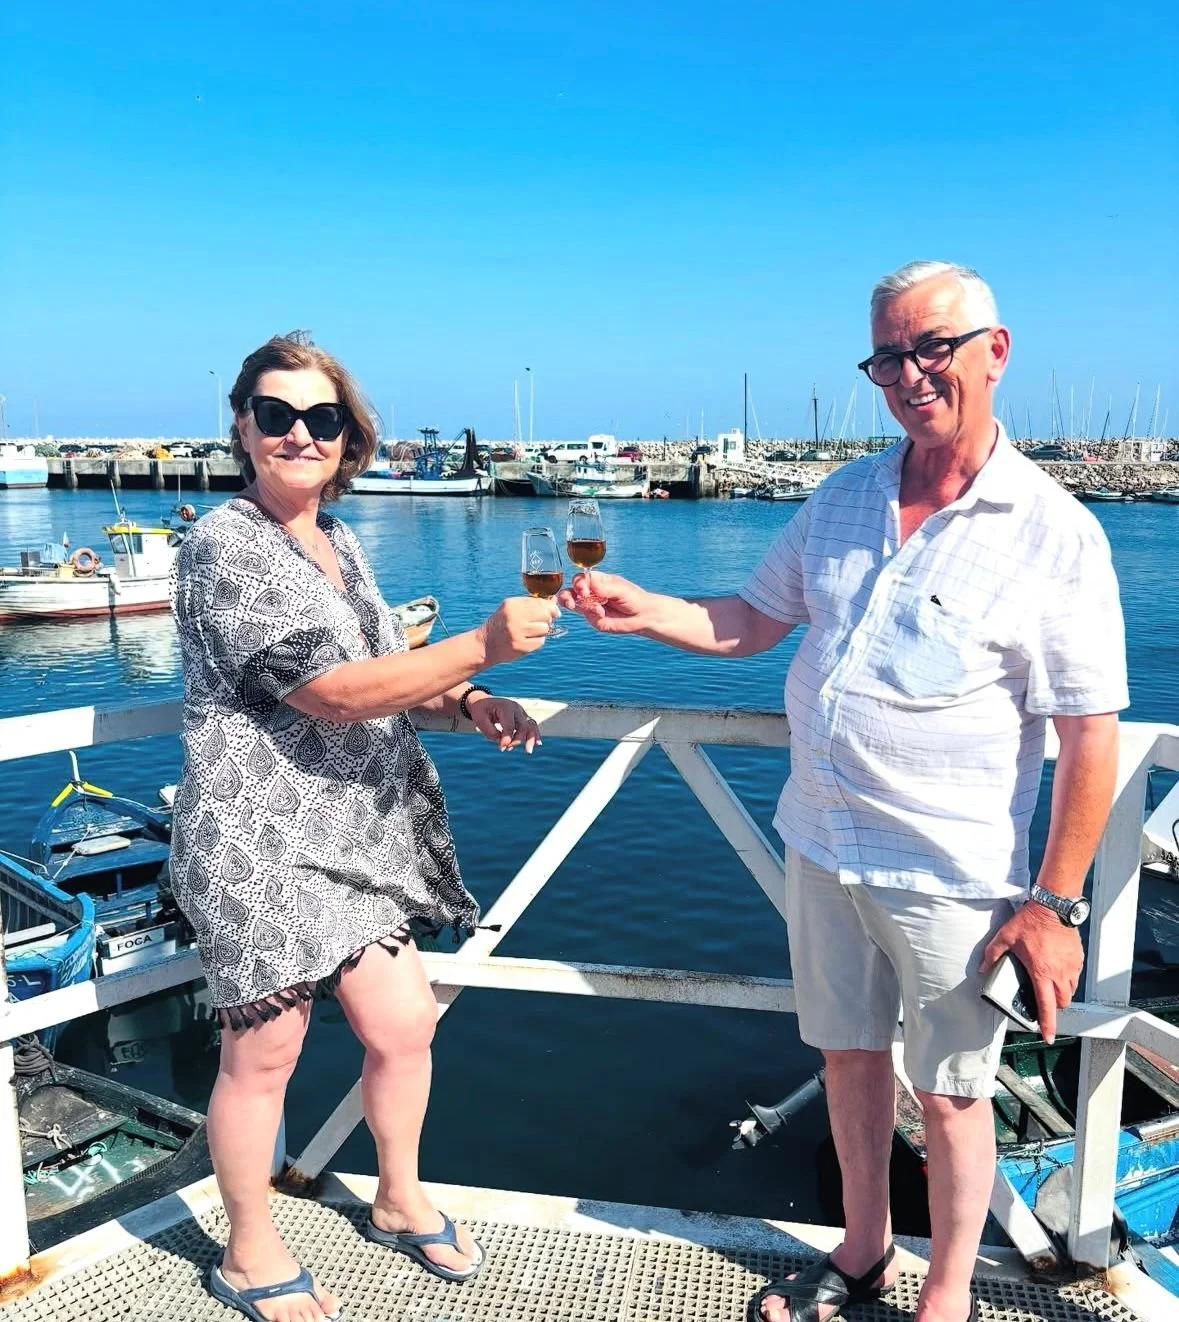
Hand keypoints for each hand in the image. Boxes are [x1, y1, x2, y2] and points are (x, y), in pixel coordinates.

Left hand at [466, 694, 542, 753]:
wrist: (483, 701)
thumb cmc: (480, 710)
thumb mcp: (479, 719)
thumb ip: (490, 732)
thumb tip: (503, 744)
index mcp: (505, 707)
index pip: (510, 726)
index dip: (507, 739)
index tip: (501, 748)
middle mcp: (516, 708)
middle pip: (523, 726)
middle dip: (518, 740)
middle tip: (508, 749)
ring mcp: (520, 712)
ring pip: (531, 725)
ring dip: (531, 738)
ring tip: (528, 751)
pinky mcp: (522, 717)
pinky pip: (531, 726)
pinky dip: (534, 735)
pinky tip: (537, 744)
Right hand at [478, 596, 557, 664]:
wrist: (485, 644)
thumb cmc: (502, 624)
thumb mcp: (511, 609)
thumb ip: (531, 604)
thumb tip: (554, 601)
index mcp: (512, 605)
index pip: (539, 602)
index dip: (551, 607)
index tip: (555, 612)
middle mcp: (514, 617)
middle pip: (545, 614)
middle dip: (548, 619)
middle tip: (543, 623)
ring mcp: (516, 632)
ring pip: (544, 628)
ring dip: (542, 631)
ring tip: (532, 632)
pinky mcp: (520, 646)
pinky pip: (540, 641)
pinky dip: (538, 641)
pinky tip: (528, 640)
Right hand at [556, 571, 649, 633]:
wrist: (642, 616)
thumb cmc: (634, 598)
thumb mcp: (620, 589)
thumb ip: (604, 588)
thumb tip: (589, 586)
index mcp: (597, 580)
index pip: (580, 578)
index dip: (579, 583)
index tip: (584, 590)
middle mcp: (591, 592)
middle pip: (571, 590)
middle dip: (567, 595)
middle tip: (571, 601)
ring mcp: (590, 605)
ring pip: (572, 603)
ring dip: (573, 604)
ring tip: (576, 606)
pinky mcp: (592, 618)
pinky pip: (584, 615)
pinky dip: (590, 613)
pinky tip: (601, 613)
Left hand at [981, 900, 1083, 1043]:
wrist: (1053, 906)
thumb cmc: (1031, 921)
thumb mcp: (1005, 937)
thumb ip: (992, 954)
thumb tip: (983, 967)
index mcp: (1042, 973)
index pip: (1046, 1006)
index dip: (1047, 1024)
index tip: (1047, 1036)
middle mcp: (1060, 973)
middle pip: (1062, 1003)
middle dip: (1054, 1008)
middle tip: (1043, 1003)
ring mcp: (1072, 967)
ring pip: (1070, 992)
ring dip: (1061, 994)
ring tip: (1048, 986)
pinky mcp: (1078, 959)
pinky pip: (1075, 977)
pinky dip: (1067, 980)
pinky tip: (1056, 970)